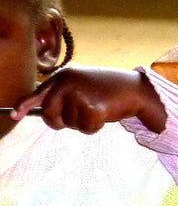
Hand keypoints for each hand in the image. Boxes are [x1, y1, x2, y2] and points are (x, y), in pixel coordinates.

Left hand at [12, 67, 166, 133]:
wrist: (135, 89)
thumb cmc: (108, 89)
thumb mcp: (79, 85)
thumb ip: (61, 93)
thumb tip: (40, 109)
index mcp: (62, 77)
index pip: (38, 93)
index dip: (25, 105)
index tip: (14, 115)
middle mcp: (66, 84)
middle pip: (49, 114)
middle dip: (61, 121)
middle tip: (77, 117)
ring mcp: (78, 95)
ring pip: (69, 123)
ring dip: (83, 123)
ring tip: (97, 109)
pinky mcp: (92, 108)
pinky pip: (85, 128)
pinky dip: (95, 127)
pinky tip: (105, 114)